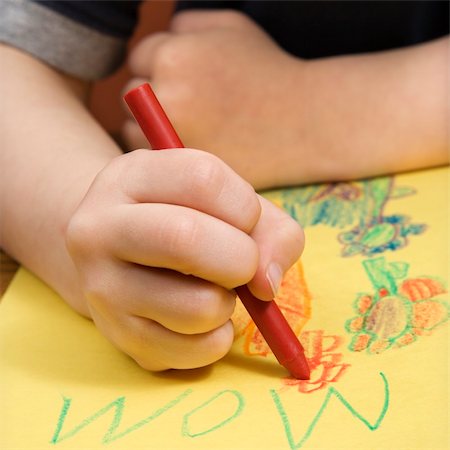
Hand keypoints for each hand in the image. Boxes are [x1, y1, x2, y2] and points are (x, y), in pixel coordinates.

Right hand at [65, 149, 303, 370]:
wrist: (116, 253)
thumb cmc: (182, 220)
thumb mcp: (223, 202)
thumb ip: (269, 229)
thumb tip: (266, 283)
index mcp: (130, 177)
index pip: (204, 180)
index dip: (245, 208)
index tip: (245, 223)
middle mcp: (100, 227)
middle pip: (186, 239)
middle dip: (241, 259)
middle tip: (242, 265)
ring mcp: (101, 286)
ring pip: (197, 307)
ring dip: (227, 304)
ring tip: (212, 290)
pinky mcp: (117, 335)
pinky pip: (193, 352)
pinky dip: (217, 338)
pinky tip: (201, 319)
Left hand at [122, 10, 307, 189]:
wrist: (304, 123)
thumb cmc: (268, 71)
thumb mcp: (230, 27)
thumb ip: (186, 26)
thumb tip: (161, 37)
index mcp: (174, 57)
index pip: (139, 58)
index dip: (160, 66)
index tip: (184, 78)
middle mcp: (166, 98)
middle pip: (132, 96)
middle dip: (150, 97)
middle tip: (185, 104)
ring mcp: (172, 139)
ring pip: (135, 131)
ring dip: (150, 128)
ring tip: (191, 126)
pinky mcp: (184, 169)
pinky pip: (154, 158)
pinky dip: (164, 153)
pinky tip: (194, 145)